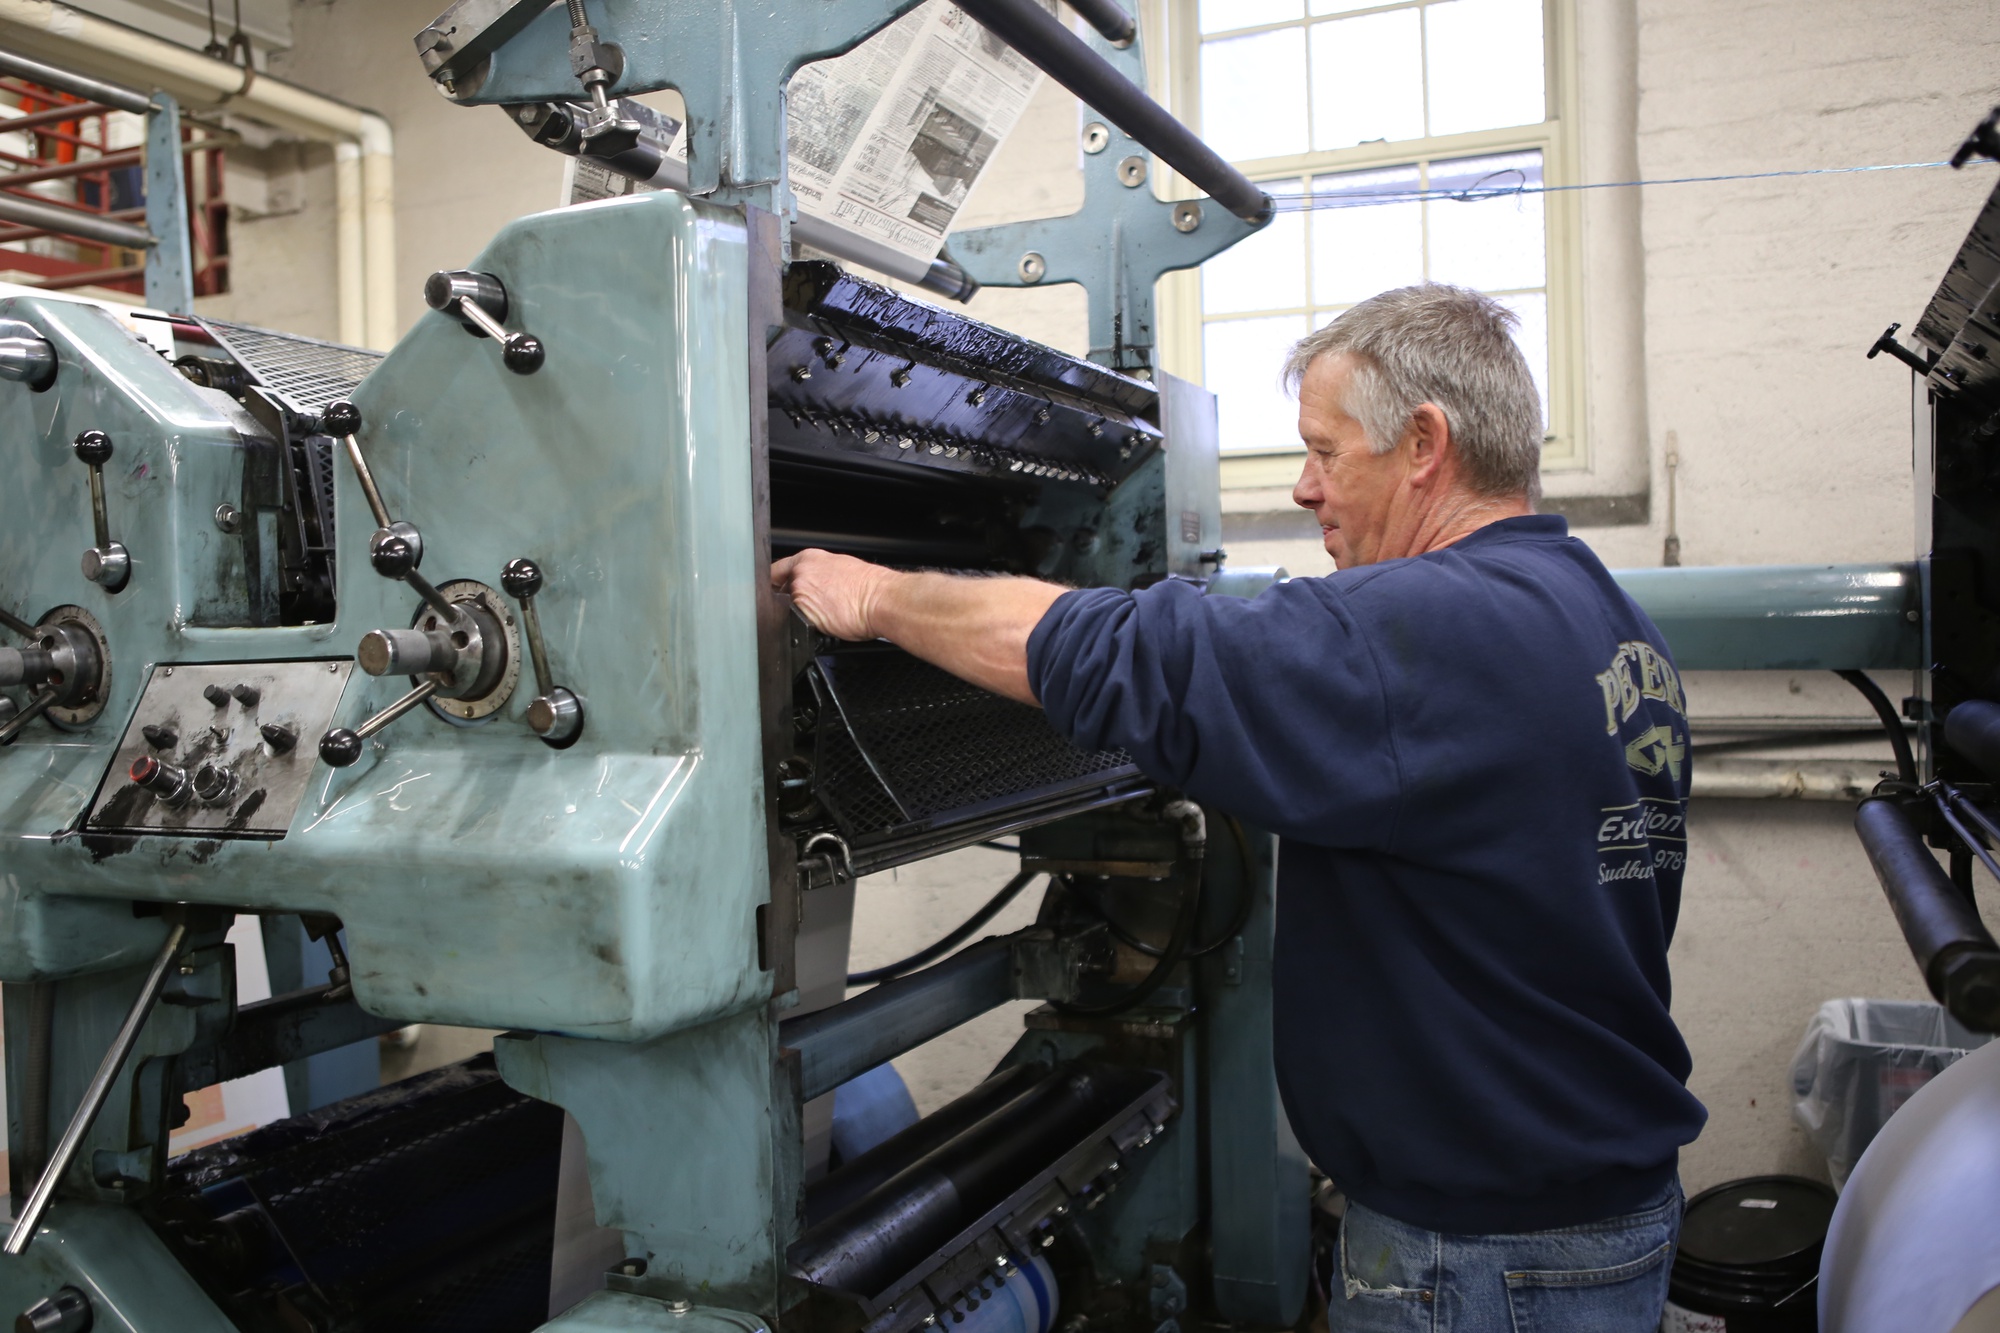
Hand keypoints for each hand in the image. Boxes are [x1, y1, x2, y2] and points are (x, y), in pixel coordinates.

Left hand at [771, 549, 900, 640]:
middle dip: (789, 600)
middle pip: (779, 591)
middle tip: (814, 606)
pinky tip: (825, 623)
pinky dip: (806, 627)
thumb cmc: (870, 587)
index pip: (776, 570)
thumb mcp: (842, 568)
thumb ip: (820, 573)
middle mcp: (800, 574)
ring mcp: (799, 595)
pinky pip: (797, 625)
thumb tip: (817, 583)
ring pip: (787, 609)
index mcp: (808, 559)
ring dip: (799, 614)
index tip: (775, 589)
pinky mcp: (803, 615)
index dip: (775, 582)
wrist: (881, 600)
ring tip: (825, 615)